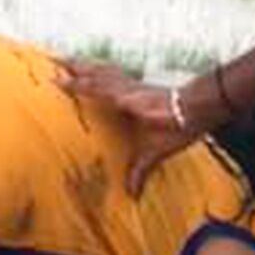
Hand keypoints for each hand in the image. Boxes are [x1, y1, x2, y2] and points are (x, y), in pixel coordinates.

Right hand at [58, 59, 199, 194]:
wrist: (200, 108)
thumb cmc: (178, 127)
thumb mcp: (158, 150)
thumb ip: (141, 169)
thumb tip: (131, 194)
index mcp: (127, 100)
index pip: (96, 88)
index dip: (76, 85)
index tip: (56, 80)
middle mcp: (128, 88)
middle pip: (97, 72)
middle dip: (75, 67)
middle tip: (53, 60)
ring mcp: (134, 84)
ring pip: (105, 70)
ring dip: (87, 65)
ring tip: (70, 61)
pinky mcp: (140, 85)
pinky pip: (116, 73)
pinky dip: (103, 70)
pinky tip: (100, 70)